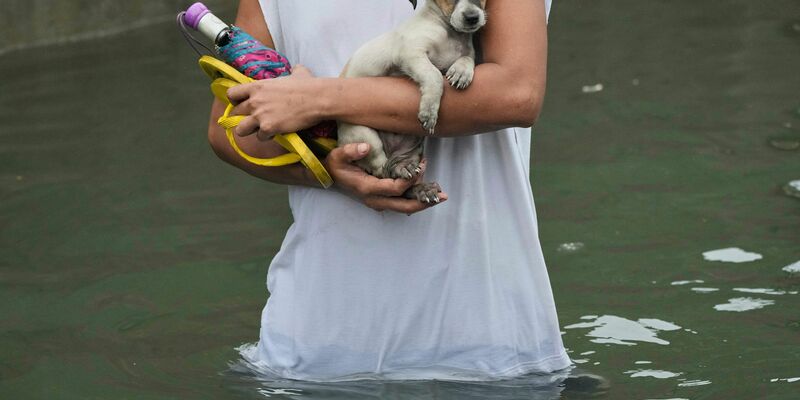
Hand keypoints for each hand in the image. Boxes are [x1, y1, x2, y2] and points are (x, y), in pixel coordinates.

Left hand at [227, 65, 322, 139]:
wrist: (317, 98)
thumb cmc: (308, 85)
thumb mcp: (297, 73)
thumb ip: (292, 71)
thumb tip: (297, 69)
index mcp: (257, 86)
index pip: (232, 94)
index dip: (236, 101)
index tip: (243, 104)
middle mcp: (254, 101)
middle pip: (236, 113)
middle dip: (244, 117)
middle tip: (256, 119)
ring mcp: (260, 115)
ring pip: (241, 129)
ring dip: (250, 130)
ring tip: (262, 130)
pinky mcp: (268, 127)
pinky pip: (260, 137)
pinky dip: (268, 137)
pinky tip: (276, 133)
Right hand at [325, 143, 447, 213]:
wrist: (329, 178)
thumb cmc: (334, 166)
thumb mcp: (338, 156)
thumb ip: (350, 151)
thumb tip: (366, 147)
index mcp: (367, 188)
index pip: (394, 188)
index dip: (410, 180)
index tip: (420, 166)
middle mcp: (374, 199)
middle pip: (404, 206)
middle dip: (424, 201)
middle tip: (442, 196)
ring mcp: (378, 202)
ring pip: (404, 207)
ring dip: (422, 202)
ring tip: (439, 195)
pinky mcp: (381, 200)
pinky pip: (400, 203)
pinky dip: (414, 199)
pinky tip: (426, 193)